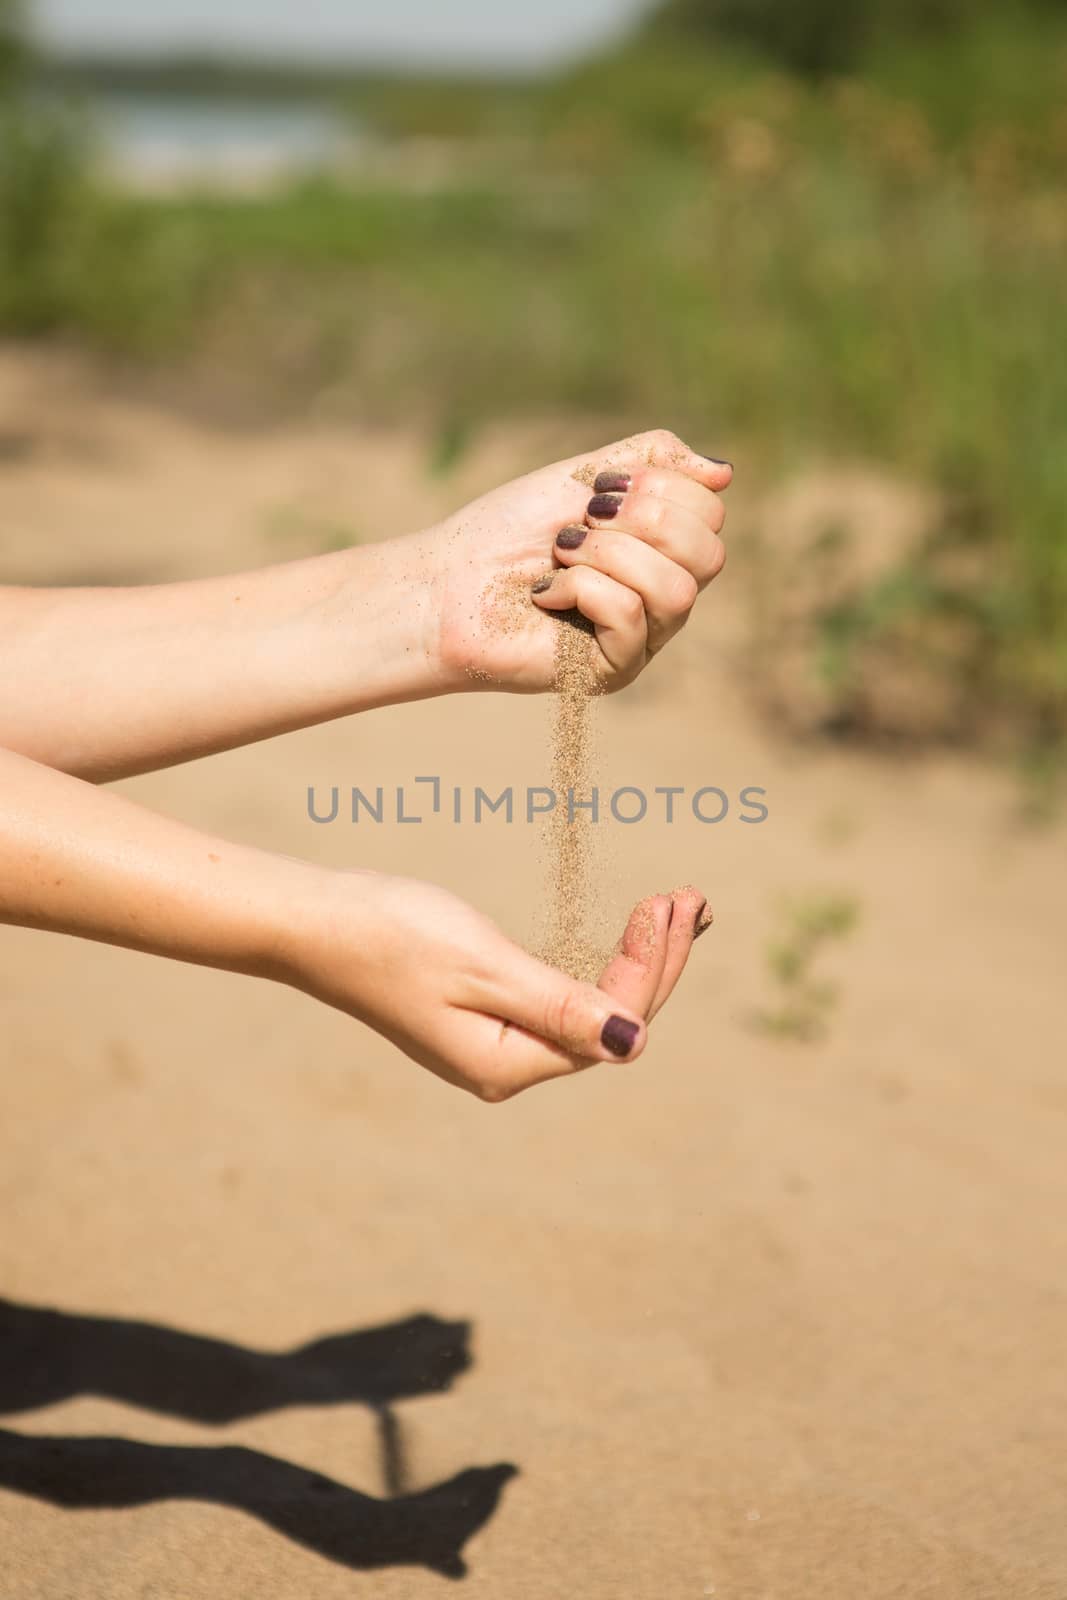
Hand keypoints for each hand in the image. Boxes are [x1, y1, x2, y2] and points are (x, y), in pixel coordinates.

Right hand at [282, 871, 709, 1100]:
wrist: (315, 922)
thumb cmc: (391, 936)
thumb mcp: (484, 967)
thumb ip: (562, 1007)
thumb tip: (635, 1042)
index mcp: (506, 1065)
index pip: (611, 1027)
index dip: (649, 969)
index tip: (666, 904)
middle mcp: (505, 1065)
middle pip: (608, 1023)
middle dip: (655, 962)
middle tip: (692, 900)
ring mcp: (493, 1041)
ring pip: (589, 1007)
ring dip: (634, 959)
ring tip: (673, 908)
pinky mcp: (482, 1012)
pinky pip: (562, 995)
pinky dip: (596, 960)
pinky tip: (622, 936)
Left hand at [425, 429, 730, 693]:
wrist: (444, 582)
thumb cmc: (505, 532)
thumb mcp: (583, 475)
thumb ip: (653, 462)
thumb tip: (726, 471)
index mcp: (662, 552)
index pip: (712, 515)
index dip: (660, 488)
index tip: (596, 491)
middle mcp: (661, 600)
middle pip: (710, 554)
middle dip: (642, 521)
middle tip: (581, 522)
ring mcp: (641, 641)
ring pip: (677, 591)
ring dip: (609, 556)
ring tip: (561, 555)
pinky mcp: (610, 672)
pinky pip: (631, 618)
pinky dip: (581, 589)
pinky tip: (546, 594)